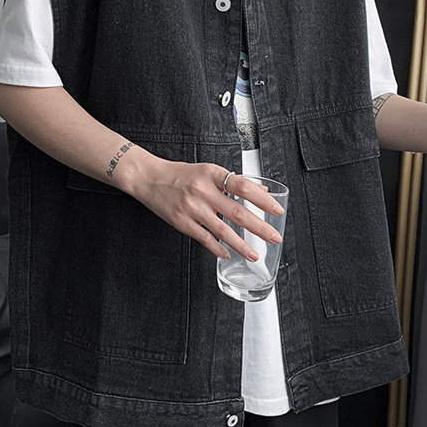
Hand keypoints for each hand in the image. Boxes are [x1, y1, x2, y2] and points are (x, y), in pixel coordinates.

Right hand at [125, 157, 283, 260]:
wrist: (149, 178)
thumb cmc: (181, 175)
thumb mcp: (208, 171)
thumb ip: (233, 182)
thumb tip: (261, 190)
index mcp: (212, 174)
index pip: (243, 186)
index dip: (262, 199)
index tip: (277, 209)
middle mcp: (203, 190)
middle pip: (237, 212)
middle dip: (259, 227)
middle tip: (275, 237)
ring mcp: (192, 208)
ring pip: (223, 230)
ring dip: (241, 245)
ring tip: (254, 254)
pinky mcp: (181, 222)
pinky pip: (204, 238)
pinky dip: (218, 248)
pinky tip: (227, 254)